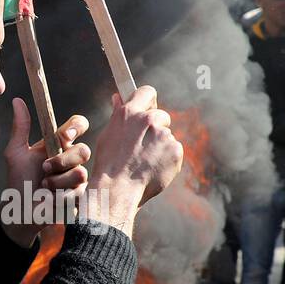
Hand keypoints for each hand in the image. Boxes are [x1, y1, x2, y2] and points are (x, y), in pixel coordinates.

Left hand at [1, 97, 90, 247]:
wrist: (18, 211)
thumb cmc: (18, 181)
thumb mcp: (15, 153)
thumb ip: (20, 128)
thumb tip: (17, 100)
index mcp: (59, 145)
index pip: (78, 125)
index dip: (76, 126)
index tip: (65, 134)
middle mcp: (72, 160)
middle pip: (84, 150)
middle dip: (63, 160)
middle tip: (45, 168)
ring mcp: (78, 179)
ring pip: (81, 173)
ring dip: (58, 181)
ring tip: (44, 187)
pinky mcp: (80, 197)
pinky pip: (77, 192)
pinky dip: (59, 196)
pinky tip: (50, 200)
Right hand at [84, 86, 183, 236]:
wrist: (118, 191)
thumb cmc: (108, 165)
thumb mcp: (108, 135)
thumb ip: (118, 116)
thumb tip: (119, 98)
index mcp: (130, 113)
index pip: (147, 92)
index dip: (148, 101)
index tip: (147, 109)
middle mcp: (149, 120)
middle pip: (161, 116)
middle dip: (156, 128)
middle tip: (143, 146)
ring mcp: (164, 135)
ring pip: (167, 137)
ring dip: (160, 146)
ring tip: (144, 163)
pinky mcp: (176, 151)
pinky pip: (174, 152)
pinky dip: (167, 160)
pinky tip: (153, 170)